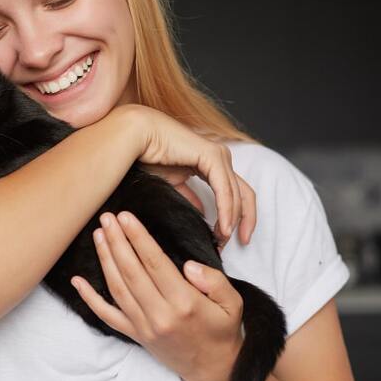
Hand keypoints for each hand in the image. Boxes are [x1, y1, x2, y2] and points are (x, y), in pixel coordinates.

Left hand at [71, 210, 244, 380]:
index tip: (126, 217)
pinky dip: (89, 298)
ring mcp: (144, 326)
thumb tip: (188, 264)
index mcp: (184, 302)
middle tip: (107, 217)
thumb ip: (214, 280)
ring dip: (105, 259)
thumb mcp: (233, 303)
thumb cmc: (222, 331)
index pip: (154, 262)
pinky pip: (107, 316)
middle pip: (131, 271)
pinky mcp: (135, 335)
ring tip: (99, 235)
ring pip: (117, 288)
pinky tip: (78, 281)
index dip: (137, 237)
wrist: (214, 369)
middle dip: (117, 241)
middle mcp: (160, 315)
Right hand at [114, 104, 256, 246]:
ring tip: (223, 239)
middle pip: (243, 195)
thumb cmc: (150, 156)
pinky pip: (225, 189)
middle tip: (228, 244)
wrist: (137, 136)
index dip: (238, 217)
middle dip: (241, 222)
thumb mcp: (174, 184)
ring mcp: (219, 155)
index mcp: (212, 163)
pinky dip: (226, 210)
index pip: (236, 193)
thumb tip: (202, 213)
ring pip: (236, 194)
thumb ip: (190, 197)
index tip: (230, 239)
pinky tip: (223, 227)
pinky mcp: (212, 156)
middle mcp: (220, 158)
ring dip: (232, 220)